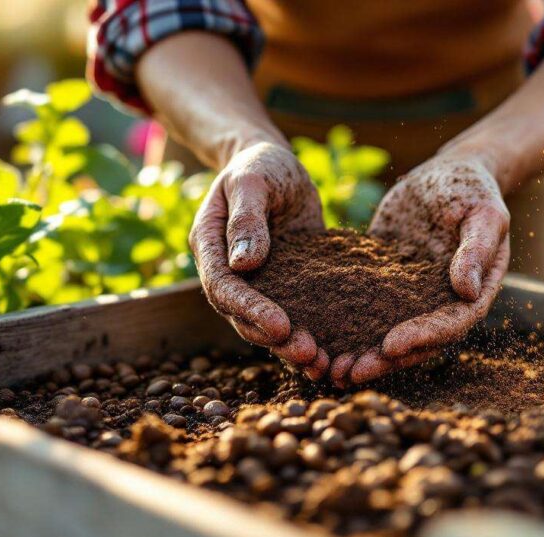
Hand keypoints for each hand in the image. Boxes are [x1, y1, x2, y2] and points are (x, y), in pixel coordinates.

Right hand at [190, 142, 330, 378]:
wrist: (275, 166)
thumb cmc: (260, 165)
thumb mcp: (253, 180)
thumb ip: (247, 217)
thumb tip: (244, 263)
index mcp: (210, 245)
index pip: (224, 287)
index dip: (249, 310)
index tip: (280, 327)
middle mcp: (227, 271)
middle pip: (242, 316)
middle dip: (274, 339)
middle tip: (309, 355)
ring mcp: (256, 282)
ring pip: (266, 324)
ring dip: (291, 348)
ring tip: (323, 365)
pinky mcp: (286, 286)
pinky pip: (293, 314)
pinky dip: (309, 334)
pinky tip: (334, 354)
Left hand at [330, 156, 509, 385]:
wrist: (447, 173)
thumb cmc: (473, 188)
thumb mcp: (484, 213)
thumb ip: (477, 249)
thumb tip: (468, 290)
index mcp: (472, 294)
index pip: (449, 325)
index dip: (422, 337)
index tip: (391, 346)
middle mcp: (441, 303)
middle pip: (415, 342)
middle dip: (382, 360)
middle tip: (349, 372)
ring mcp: (411, 297)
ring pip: (386, 333)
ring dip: (360, 354)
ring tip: (328, 369)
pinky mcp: (385, 283)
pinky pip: (365, 308)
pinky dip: (344, 325)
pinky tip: (314, 335)